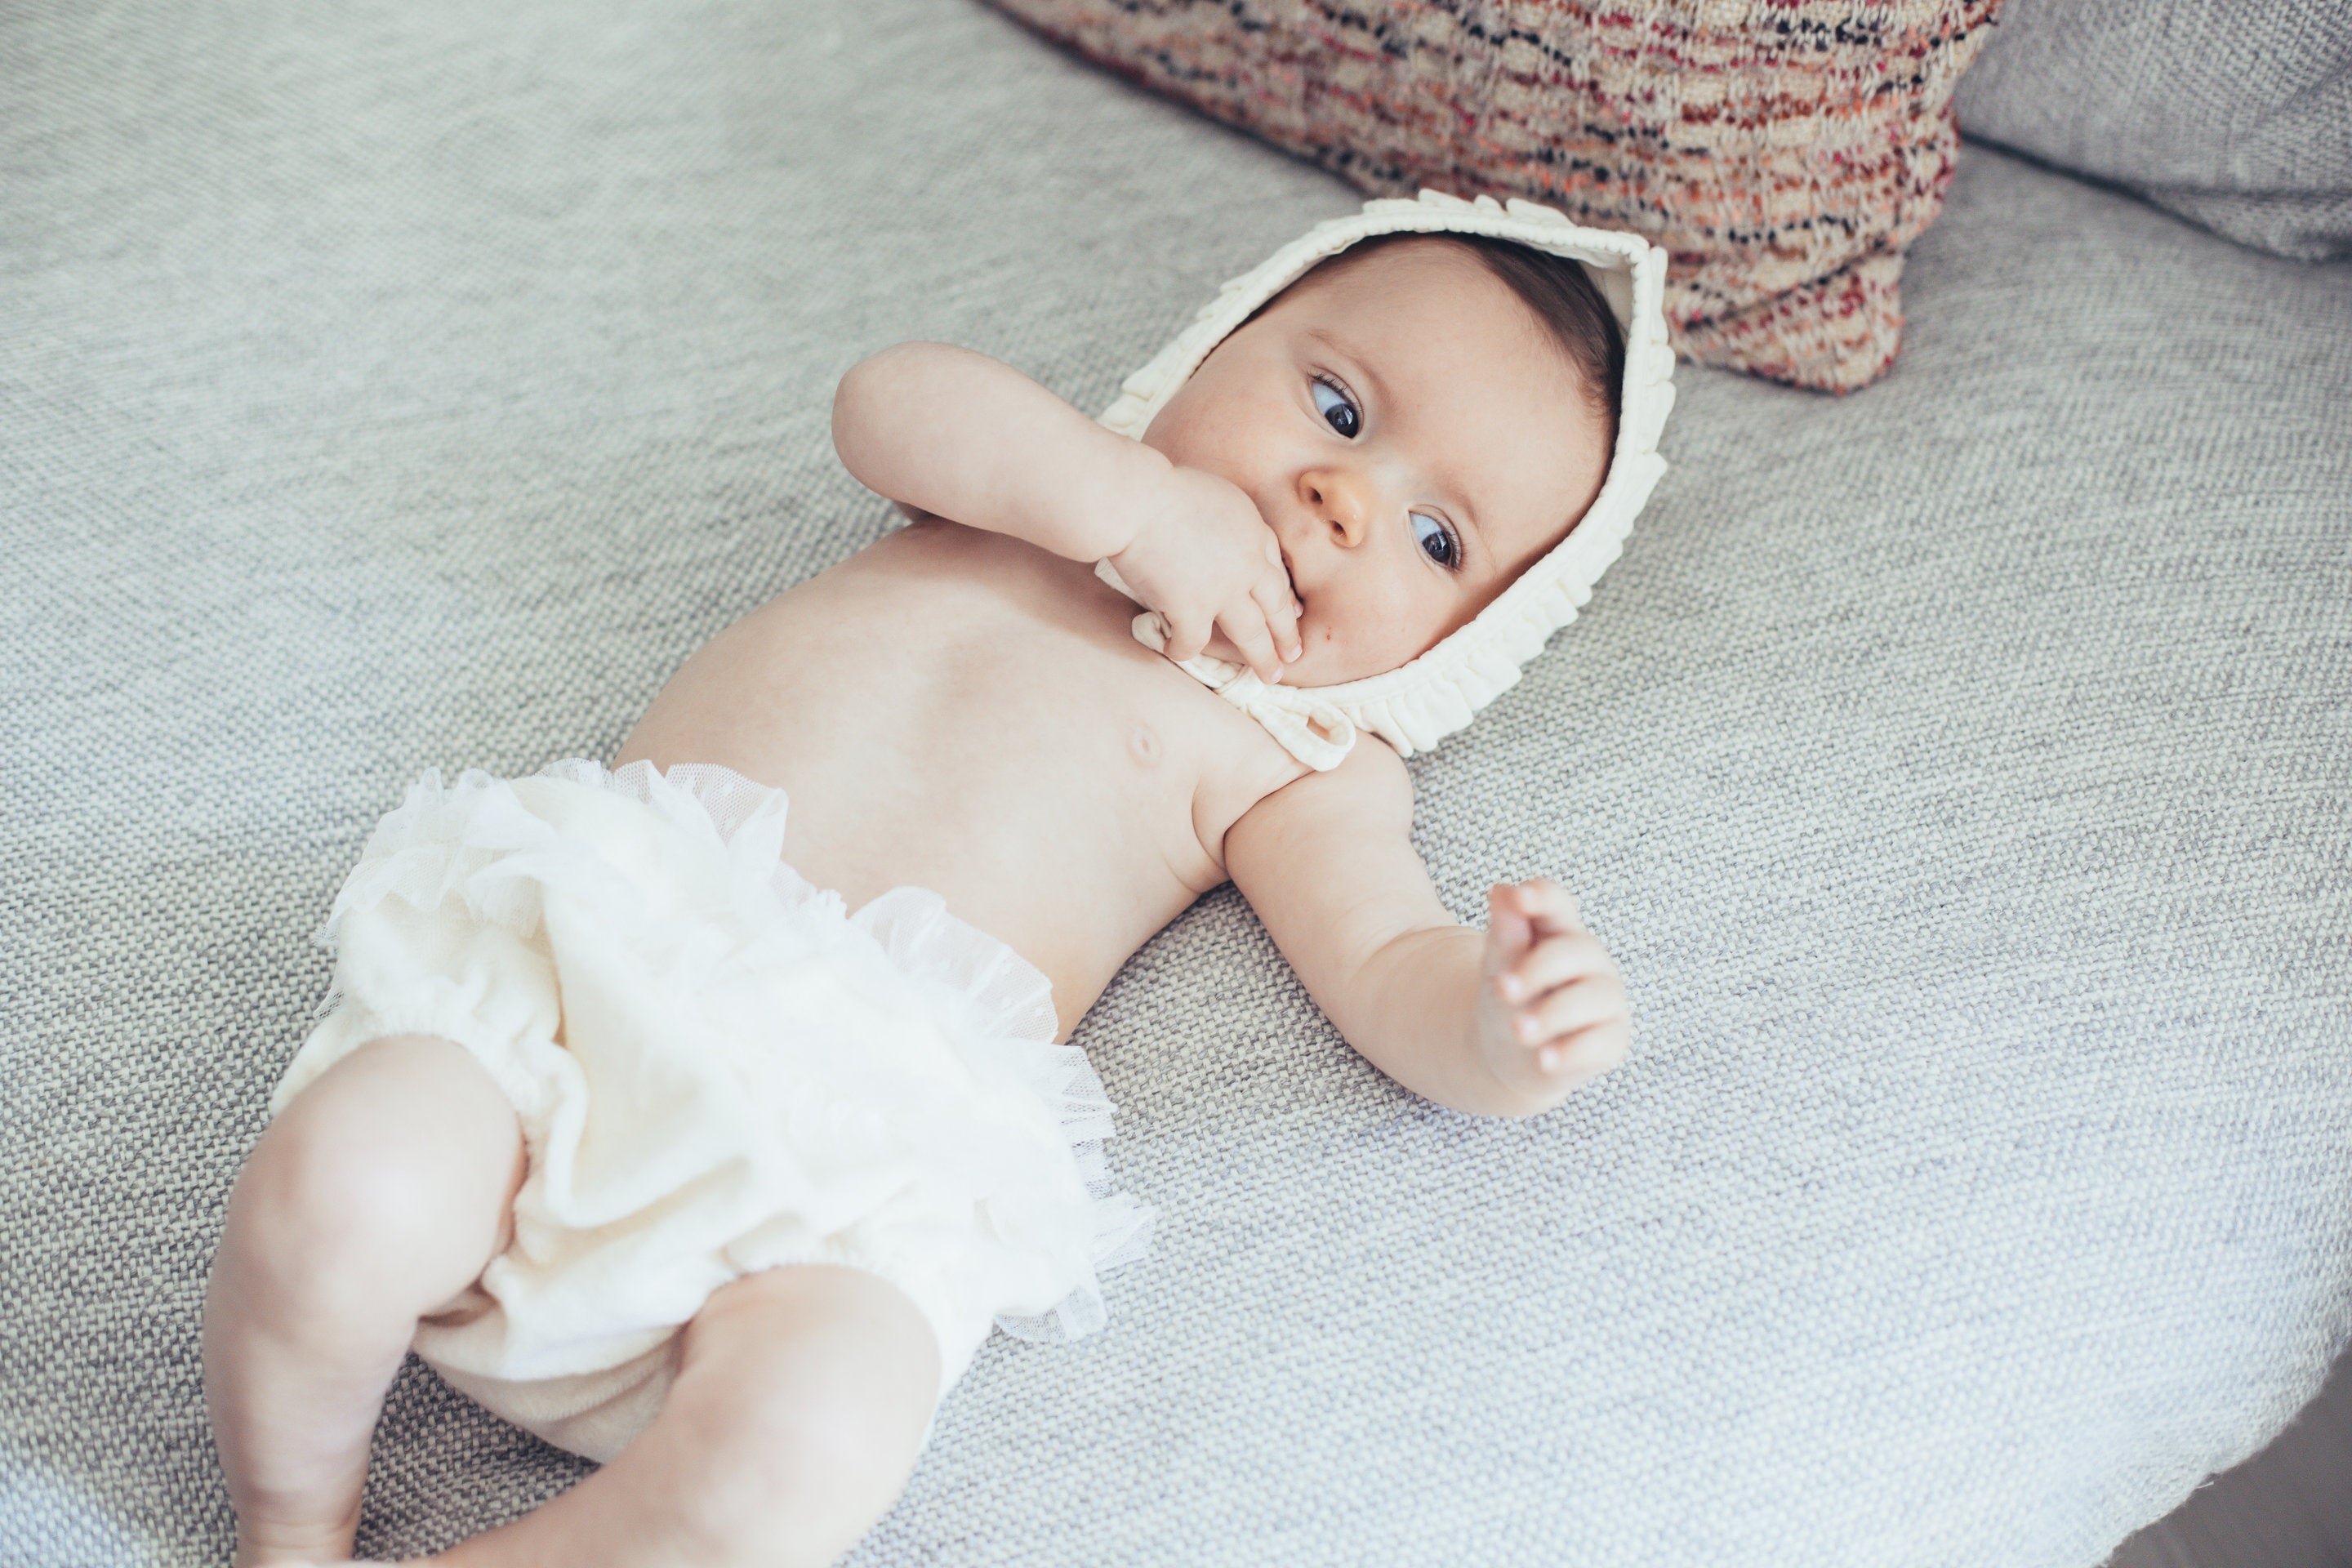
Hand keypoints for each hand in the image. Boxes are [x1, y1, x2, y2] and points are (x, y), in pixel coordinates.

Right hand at [1108, 465, 1301, 684]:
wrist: (1139, 501)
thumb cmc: (1162, 489)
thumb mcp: (1216, 494)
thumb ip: (1228, 522)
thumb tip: (1220, 540)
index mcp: (1253, 531)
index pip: (1276, 570)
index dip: (1284, 594)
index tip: (1292, 610)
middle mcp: (1247, 564)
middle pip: (1276, 606)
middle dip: (1287, 634)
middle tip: (1294, 655)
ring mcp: (1223, 591)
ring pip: (1251, 634)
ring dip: (1262, 658)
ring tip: (1269, 676)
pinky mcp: (1192, 610)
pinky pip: (1194, 643)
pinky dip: (1183, 649)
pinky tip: (1176, 650)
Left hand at [1475, 879, 1629, 1096]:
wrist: (1512, 1052)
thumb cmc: (1509, 998)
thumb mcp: (1499, 967)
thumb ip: (1504, 933)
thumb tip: (1502, 891)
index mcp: (1560, 932)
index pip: (1558, 905)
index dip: (1542, 898)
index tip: (1518, 897)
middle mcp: (1591, 961)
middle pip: (1573, 951)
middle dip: (1536, 969)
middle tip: (1502, 989)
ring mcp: (1607, 1000)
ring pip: (1589, 998)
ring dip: (1551, 1014)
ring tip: (1518, 1029)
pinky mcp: (1613, 1040)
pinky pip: (1598, 1043)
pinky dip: (1570, 1052)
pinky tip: (1544, 1059)